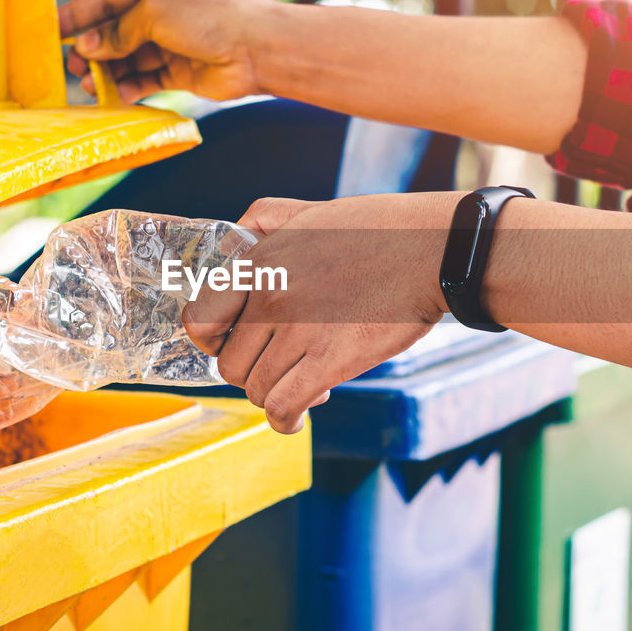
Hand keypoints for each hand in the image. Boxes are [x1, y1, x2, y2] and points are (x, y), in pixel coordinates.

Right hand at [59, 0, 274, 101]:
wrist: (260, 49)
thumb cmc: (213, 16)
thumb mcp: (156, 10)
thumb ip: (119, 30)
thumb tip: (88, 47)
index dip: (80, 13)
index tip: (54, 30)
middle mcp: (167, 10)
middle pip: (117, 30)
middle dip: (93, 48)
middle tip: (72, 66)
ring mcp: (175, 42)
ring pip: (130, 58)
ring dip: (108, 71)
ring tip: (88, 86)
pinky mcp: (183, 72)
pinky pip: (147, 79)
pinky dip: (129, 88)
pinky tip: (113, 97)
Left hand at [182, 192, 462, 432]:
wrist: (432, 249)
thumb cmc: (378, 230)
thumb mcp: (308, 210)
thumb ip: (264, 220)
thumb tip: (237, 239)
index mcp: (259, 262)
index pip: (199, 319)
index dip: (212, 341)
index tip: (232, 345)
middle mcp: (270, 297)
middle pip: (230, 364)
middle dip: (251, 373)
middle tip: (279, 368)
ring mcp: (298, 330)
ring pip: (256, 389)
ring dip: (273, 396)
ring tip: (299, 387)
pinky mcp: (330, 360)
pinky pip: (283, 406)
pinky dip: (285, 420)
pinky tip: (297, 418)